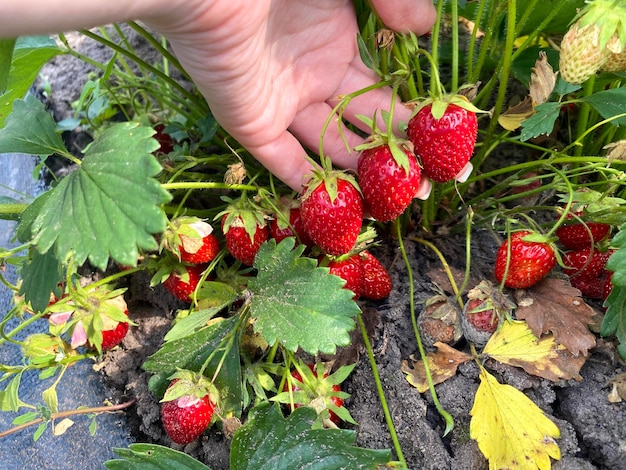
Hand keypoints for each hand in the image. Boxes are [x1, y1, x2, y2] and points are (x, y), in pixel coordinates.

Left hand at [146, 0, 437, 191]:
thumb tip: (426, 28)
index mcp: (336, 42)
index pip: (380, 90)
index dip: (411, 116)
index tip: (442, 140)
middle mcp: (312, 77)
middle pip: (359, 124)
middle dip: (393, 152)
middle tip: (426, 182)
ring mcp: (282, 102)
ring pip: (326, 146)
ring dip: (358, 174)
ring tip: (395, 201)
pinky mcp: (250, 122)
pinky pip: (283, 160)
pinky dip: (307, 184)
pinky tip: (338, 206)